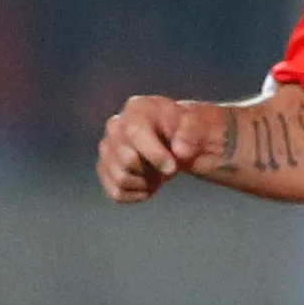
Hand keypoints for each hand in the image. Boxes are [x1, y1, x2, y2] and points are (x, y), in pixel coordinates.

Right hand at [97, 95, 214, 202]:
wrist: (177, 138)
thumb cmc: (186, 129)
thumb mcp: (198, 125)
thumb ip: (191, 136)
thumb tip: (181, 153)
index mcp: (137, 109)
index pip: (135, 133)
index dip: (155, 155)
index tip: (173, 168)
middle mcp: (115, 126)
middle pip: (127, 160)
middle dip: (153, 169)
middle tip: (170, 166)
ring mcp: (107, 148)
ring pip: (121, 179)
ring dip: (146, 183)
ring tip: (159, 172)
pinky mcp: (105, 168)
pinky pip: (116, 193)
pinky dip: (137, 195)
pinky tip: (149, 184)